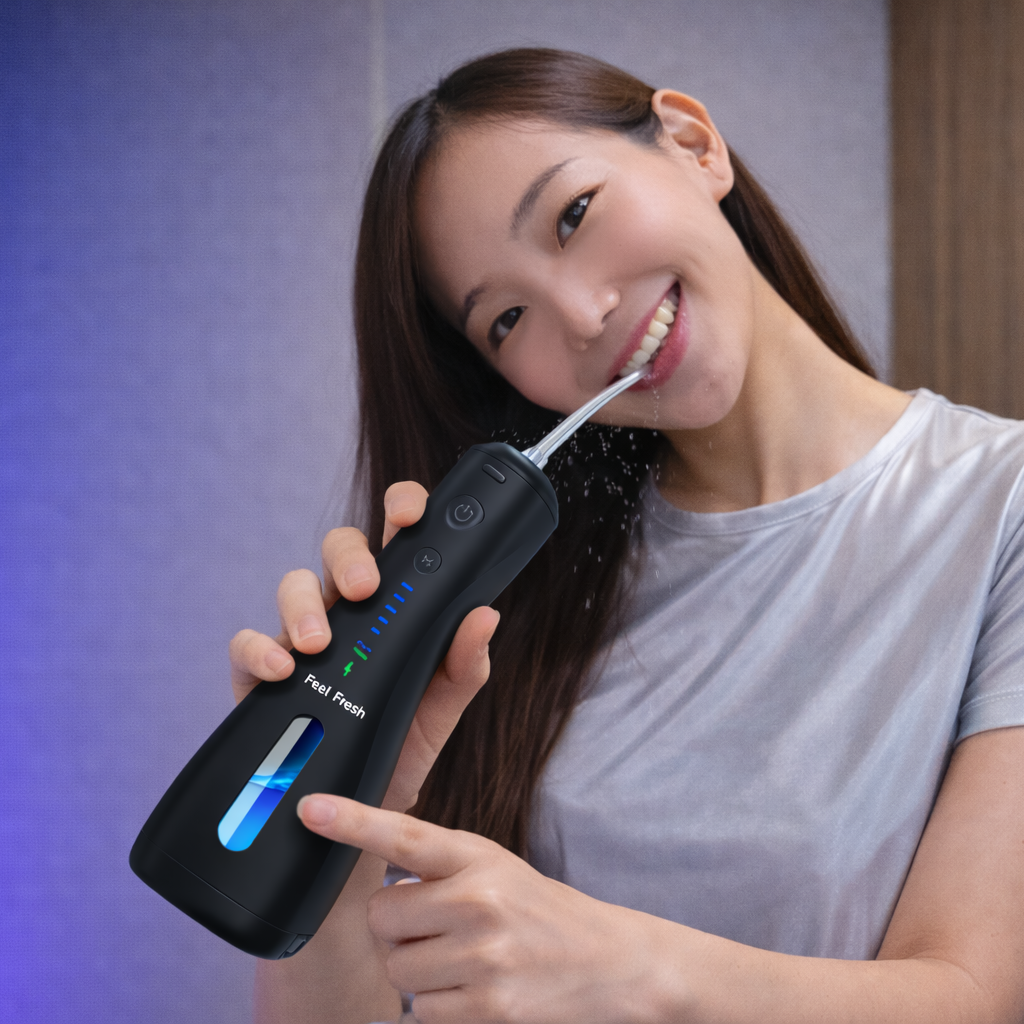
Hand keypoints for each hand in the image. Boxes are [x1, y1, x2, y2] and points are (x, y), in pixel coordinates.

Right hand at [227, 481, 499, 811]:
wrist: (363, 809)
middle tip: (367, 589)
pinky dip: (260, 649)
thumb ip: (464, 663)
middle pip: (341, 548)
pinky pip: (248, 642)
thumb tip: (485, 615)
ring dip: (304, 605)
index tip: (412, 513)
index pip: (397, 537)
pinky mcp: (262, 673)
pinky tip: (283, 669)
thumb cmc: (404, 742)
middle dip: (352, 557)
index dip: (402, 508)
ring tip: (320, 644)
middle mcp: (348, 610)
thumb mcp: (442, 707)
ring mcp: (302, 636)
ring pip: (294, 584)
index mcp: (395, 605)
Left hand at [296, 795, 674, 1023]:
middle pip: (382, 918)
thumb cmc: (538, 911)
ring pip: (396, 969)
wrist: (607, 962)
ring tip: (462, 959)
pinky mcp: (487, 1007)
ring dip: (416, 970)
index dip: (352, 821)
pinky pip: (420, 1011)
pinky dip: (436, 1006)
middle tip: (440, 927)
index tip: (310, 808)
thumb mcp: (494, 867)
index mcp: (477, 856)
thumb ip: (437, 865)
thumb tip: (373, 882)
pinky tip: (471, 988)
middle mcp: (479, 900)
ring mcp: (483, 956)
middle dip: (399, 929)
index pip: (405, 833)